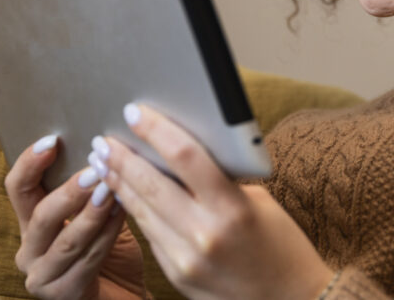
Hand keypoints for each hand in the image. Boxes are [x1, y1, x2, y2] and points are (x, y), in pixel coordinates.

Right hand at [4, 135, 145, 298]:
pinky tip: (122, 216)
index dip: (30, 163)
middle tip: (95, 170)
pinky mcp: (62, 294)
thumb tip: (108, 146)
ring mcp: (42, 276)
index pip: (18, 188)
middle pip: (40, 214)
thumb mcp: (99, 212)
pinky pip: (87, 259)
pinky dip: (107, 235)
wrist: (123, 296)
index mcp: (32, 224)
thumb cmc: (111, 251)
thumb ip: (94, 187)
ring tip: (110, 191)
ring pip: (65, 240)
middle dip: (69, 190)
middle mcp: (29, 249)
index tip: (52, 140)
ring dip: (91, 213)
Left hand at [95, 104, 333, 299]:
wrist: (290, 299)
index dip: (156, 131)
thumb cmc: (282, 243)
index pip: (186, 157)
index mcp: (232, 207)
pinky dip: (135, 210)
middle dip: (123, 158)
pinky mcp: (176, 274)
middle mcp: (204, 233)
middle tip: (105, 139)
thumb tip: (181, 155)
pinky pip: (150, 234)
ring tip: (103, 162)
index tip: (135, 112)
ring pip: (141, 210)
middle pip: (151, 184)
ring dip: (120, 183)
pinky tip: (124, 193)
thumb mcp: (259, 200)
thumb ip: (221, 179)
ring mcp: (185, 259)